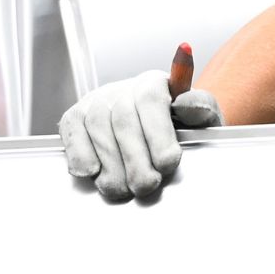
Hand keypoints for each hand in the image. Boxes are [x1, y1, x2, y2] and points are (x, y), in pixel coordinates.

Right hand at [59, 45, 221, 199]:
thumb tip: (188, 104)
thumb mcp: (201, 119)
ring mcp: (97, 102)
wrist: (158, 134)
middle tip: (147, 185)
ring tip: (124, 189)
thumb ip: (201, 109)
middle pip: (122, 119)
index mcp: (154, 83)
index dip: (157, 135)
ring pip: (97, 128)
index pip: (150, 101)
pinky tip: (92, 173)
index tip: (168, 164)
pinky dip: (79, 153)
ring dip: (109, 164)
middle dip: (134, 158)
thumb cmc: (181, 128)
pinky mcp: (76, 117)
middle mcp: (122, 89)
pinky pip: (73, 132)